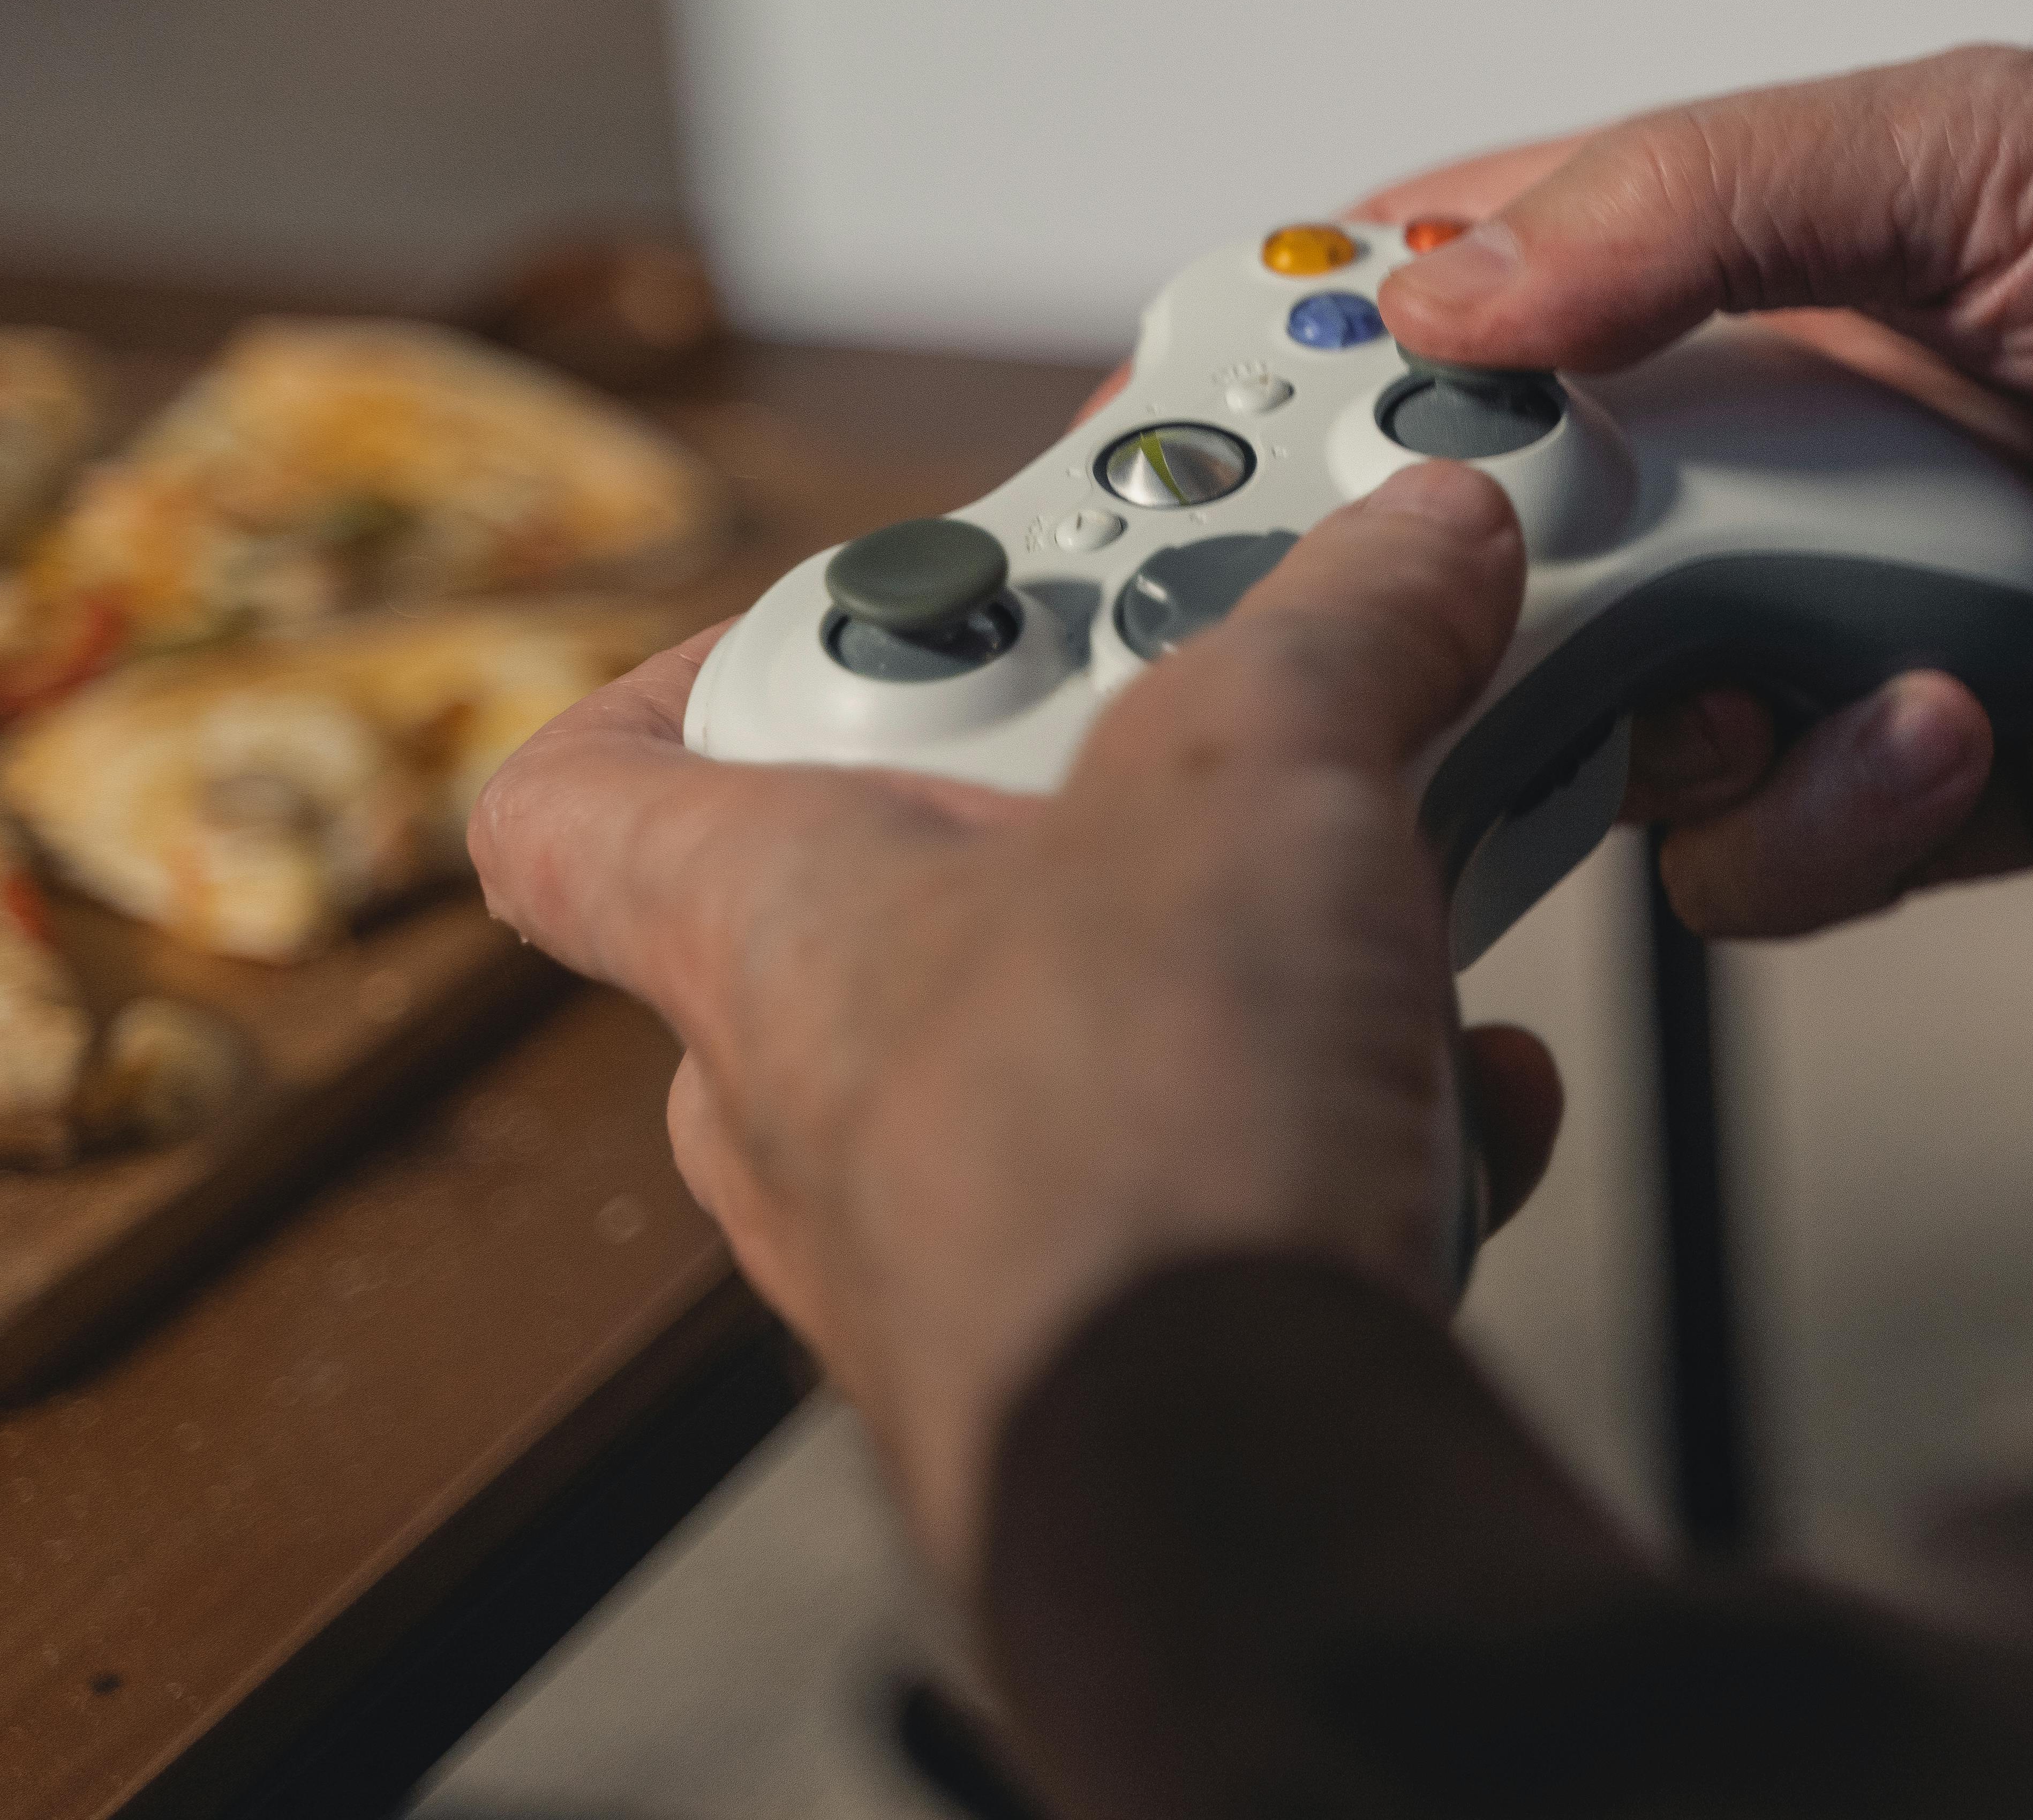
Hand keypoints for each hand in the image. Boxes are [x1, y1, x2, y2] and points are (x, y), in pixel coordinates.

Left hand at [466, 462, 1562, 1582]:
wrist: (1245, 1496)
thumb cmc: (1139, 1144)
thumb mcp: (1258, 770)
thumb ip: (1339, 623)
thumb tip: (1421, 536)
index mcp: (767, 928)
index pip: (576, 798)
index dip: (671, 677)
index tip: (841, 610)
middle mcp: (827, 1095)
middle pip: (923, 877)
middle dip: (1115, 786)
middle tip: (1251, 710)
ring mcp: (968, 1233)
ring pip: (1102, 1031)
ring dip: (1265, 951)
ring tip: (1399, 901)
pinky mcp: (1118, 1334)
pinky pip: (1218, 1175)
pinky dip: (1343, 1117)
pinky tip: (1456, 1095)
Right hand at [1356, 48, 2032, 934]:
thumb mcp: (1976, 145)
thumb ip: (1699, 203)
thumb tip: (1447, 287)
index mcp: (1756, 283)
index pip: (1484, 313)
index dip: (1339, 361)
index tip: (1214, 406)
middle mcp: (1774, 466)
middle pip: (1510, 558)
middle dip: (1448, 596)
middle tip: (1408, 619)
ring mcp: (1846, 633)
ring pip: (1620, 738)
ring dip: (1674, 718)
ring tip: (1810, 655)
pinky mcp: (1943, 784)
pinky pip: (1780, 858)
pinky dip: (1830, 813)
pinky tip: (1949, 722)